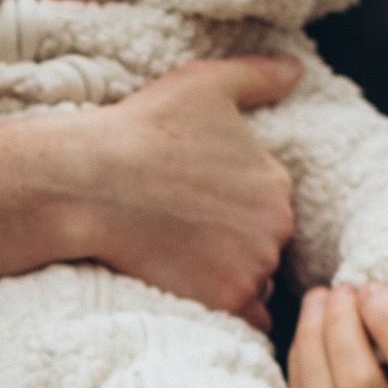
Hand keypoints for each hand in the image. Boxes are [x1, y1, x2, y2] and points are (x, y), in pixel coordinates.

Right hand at [0, 59, 299, 328]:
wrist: (90, 181)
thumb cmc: (144, 128)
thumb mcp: (206, 84)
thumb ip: (260, 75)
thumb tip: (298, 68)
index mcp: (277, 182)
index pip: (271, 206)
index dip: (238, 206)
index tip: (203, 203)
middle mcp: (277, 228)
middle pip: (268, 246)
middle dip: (240, 243)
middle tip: (193, 233)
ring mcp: (252, 267)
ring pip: (258, 281)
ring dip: (234, 276)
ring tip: (189, 260)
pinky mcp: (224, 299)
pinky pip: (248, 319)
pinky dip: (231, 310)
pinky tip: (201, 292)